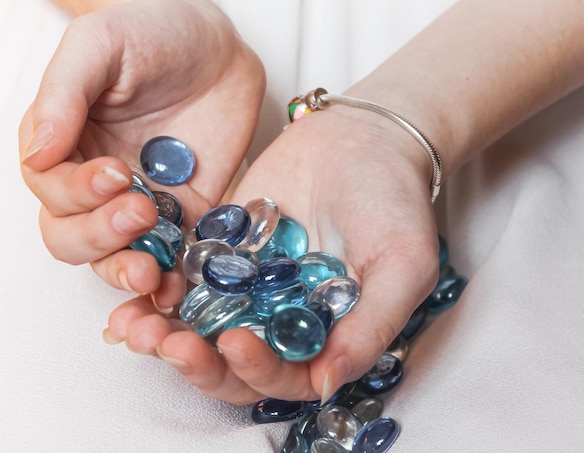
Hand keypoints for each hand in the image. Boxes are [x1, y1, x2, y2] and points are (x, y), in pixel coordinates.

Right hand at [19, 0, 264, 307]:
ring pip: (118, 257)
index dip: (78, 193)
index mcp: (65, 147)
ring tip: (154, 271)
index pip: (52, 191)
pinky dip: (175, 279)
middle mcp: (98, 185)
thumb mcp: (100, 47)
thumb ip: (64, 95)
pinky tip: (181, 284)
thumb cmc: (153, 34)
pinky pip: (175, 257)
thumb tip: (37, 152)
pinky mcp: (187, 215)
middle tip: (141, 212)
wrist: (219, 47)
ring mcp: (144, 204)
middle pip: (75, 237)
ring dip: (129, 271)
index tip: (116, 173)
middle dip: (101, 237)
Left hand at [107, 103, 440, 403]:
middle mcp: (283, 317)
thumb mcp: (403, 264)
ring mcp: (250, 284)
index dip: (258, 371)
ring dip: (165, 330)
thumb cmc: (393, 201)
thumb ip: (371, 325)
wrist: (362, 137)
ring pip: (201, 325)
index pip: (286, 376)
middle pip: (233, 361)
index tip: (234, 343)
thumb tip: (328, 381)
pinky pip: (186, 276)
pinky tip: (136, 278)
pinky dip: (159, 284)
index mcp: (326, 333)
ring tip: (134, 321)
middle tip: (163, 342)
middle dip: (196, 361)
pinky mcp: (223, 249)